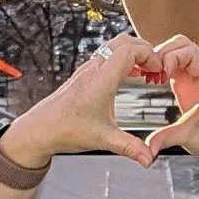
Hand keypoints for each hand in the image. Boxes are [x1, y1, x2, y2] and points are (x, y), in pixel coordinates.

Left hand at [3, 34, 162, 168]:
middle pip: (124, 40)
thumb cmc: (66, 130)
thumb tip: (148, 158)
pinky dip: (122, 59)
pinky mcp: (84, 75)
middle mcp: (94, 69)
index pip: (130, 50)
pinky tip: (128, 76)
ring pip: (114, 46)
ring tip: (146, 71)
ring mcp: (87, 70)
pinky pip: (107, 56)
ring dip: (133, 53)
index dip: (149, 55)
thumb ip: (130, 147)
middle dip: (145, 49)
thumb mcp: (103, 139)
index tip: (159, 69)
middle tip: (156, 66)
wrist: (40, 129)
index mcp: (101, 79)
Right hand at [143, 34, 198, 161]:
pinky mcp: (186, 78)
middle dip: (163, 53)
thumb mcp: (188, 137)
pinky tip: (152, 78)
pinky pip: (172, 61)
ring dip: (160, 57)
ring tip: (150, 75)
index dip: (172, 58)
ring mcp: (195, 73)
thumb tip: (148, 146)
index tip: (161, 73)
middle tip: (151, 71)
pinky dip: (160, 64)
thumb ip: (167, 138)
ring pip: (176, 49)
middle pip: (182, 44)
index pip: (191, 52)